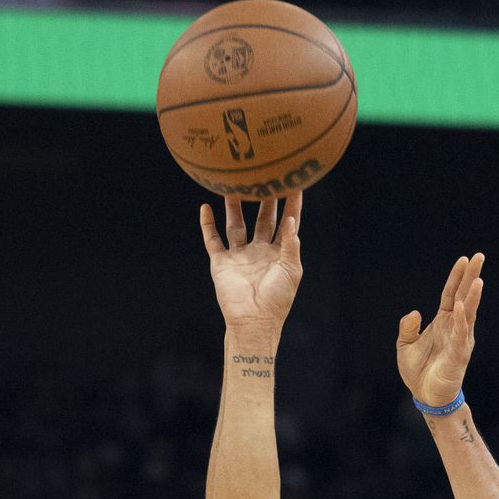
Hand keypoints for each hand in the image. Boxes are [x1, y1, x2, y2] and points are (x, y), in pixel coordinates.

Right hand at [200, 193, 302, 337]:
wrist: (254, 321)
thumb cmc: (277, 300)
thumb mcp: (291, 270)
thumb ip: (291, 243)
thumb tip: (291, 218)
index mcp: (279, 253)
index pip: (286, 223)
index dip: (291, 204)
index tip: (294, 182)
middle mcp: (259, 251)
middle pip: (261, 219)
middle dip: (263, 199)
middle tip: (263, 176)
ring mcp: (239, 256)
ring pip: (236, 224)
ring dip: (234, 206)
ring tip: (232, 185)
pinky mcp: (221, 263)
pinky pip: (213, 240)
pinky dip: (208, 225)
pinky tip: (205, 207)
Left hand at [397, 253, 484, 408]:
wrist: (424, 397)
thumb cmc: (418, 371)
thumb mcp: (405, 346)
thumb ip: (407, 328)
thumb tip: (414, 312)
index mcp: (443, 322)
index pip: (451, 294)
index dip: (456, 277)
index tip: (464, 259)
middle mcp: (455, 327)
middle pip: (465, 297)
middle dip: (472, 277)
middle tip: (480, 257)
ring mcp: (459, 340)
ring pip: (468, 314)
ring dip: (473, 297)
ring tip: (478, 279)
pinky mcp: (459, 355)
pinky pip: (461, 335)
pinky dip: (462, 321)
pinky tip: (463, 307)